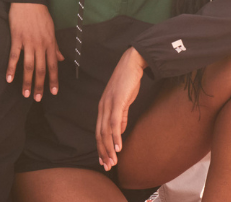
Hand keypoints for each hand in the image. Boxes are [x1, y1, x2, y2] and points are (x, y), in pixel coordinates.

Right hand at [7, 3, 63, 100]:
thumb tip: (61, 58)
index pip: (53, 65)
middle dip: (40, 85)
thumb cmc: (40, 14)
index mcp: (50, 42)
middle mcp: (40, 44)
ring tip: (26, 94)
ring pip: (29, 66)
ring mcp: (28, 42)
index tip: (53, 92)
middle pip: (41, 69)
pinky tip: (10, 79)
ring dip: (28, 82)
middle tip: (38, 99)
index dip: (53, 80)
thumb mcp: (51, 29)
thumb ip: (55, 45)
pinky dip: (12, 68)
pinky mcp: (17, 38)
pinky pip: (14, 56)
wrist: (28, 0)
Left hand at [95, 47, 146, 170]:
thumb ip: (121, 116)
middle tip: (108, 166)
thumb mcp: (123, 101)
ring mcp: (109, 104)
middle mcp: (103, 107)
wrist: (132, 63)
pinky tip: (118, 147)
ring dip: (109, 148)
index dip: (101, 147)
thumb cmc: (128, 81)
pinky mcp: (117, 101)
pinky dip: (115, 136)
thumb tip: (119, 131)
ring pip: (105, 131)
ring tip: (113, 162)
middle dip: (103, 152)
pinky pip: (115, 122)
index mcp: (103, 107)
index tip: (104, 161)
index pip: (99, 131)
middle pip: (99, 134)